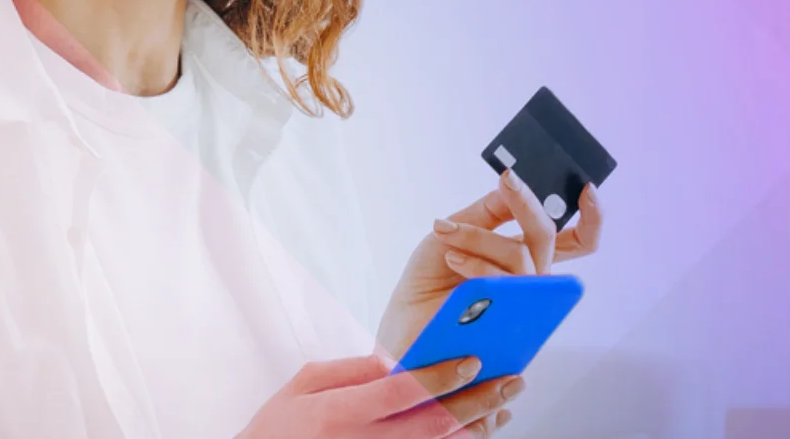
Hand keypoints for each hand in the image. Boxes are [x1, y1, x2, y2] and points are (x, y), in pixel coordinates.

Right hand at [238, 353, 522, 437]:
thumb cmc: (278, 429)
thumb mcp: (304, 386)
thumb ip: (351, 371)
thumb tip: (396, 361)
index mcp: (339, 413)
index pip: (400, 392)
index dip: (440, 376)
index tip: (473, 359)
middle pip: (433, 425)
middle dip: (477, 402)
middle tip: (512, 381)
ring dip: (476, 429)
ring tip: (503, 406)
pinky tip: (475, 433)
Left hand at [377, 171, 603, 360]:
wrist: (403, 320)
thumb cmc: (430, 279)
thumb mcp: (455, 230)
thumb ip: (488, 209)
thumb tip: (512, 183)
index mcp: (525, 257)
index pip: (575, 241)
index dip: (592, 218)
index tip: (587, 189)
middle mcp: (531, 281)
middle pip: (547, 237)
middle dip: (524, 205)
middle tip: (505, 183)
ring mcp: (523, 305)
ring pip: (522, 258)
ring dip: (481, 238)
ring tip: (446, 235)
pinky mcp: (508, 325)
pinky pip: (506, 287)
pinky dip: (478, 265)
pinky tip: (453, 258)